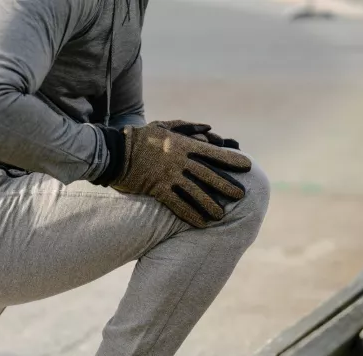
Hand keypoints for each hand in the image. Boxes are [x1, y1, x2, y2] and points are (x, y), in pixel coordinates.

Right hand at [93, 120, 251, 227]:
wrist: (115, 152)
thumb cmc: (140, 138)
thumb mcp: (164, 126)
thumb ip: (187, 127)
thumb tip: (210, 129)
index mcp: (182, 144)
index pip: (212, 152)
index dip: (231, 159)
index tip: (247, 165)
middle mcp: (178, 161)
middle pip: (208, 174)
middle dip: (225, 184)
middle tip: (241, 195)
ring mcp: (168, 176)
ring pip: (195, 192)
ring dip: (209, 204)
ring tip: (222, 215)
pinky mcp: (157, 189)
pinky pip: (177, 204)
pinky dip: (190, 214)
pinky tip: (201, 223)